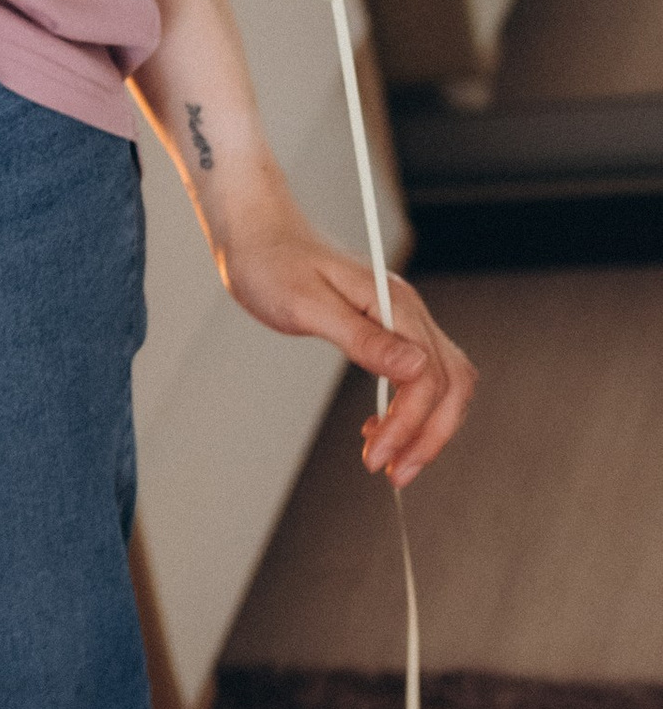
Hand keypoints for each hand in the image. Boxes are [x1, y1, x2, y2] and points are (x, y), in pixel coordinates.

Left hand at [213, 172, 476, 483]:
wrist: (256, 234)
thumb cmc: (271, 263)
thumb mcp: (306, 304)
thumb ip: (362, 338)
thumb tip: (415, 371)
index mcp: (394, 304)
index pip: (428, 377)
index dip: (410, 424)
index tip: (376, 459)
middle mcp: (407, 311)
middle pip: (451, 382)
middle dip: (430, 435)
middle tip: (395, 474)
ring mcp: (400, 319)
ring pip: (442, 382)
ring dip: (425, 427)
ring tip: (390, 464)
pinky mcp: (385, 327)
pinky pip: (418, 374)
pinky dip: (409, 409)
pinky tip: (378, 429)